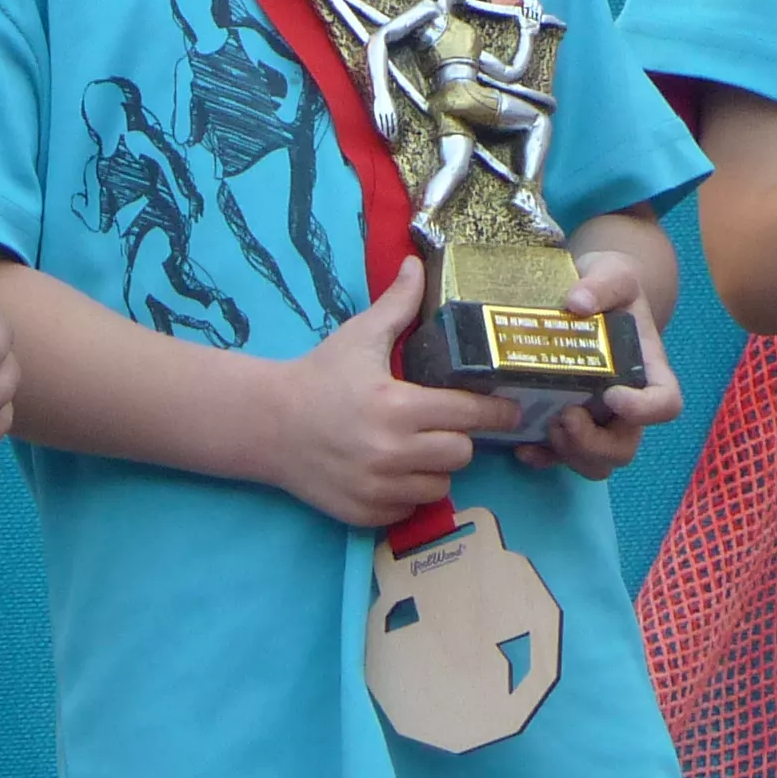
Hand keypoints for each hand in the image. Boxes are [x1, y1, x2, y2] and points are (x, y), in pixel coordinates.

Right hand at [264, 257, 521, 529]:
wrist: (267, 423)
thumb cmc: (319, 376)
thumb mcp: (359, 336)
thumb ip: (397, 304)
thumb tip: (418, 264)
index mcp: (397, 406)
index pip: (469, 414)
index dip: (495, 411)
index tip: (510, 410)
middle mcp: (391, 452)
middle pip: (461, 454)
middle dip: (457, 437)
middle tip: (441, 424)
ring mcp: (377, 488)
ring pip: (439, 486)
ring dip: (434, 468)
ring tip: (415, 448)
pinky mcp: (364, 513)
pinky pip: (409, 509)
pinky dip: (406, 493)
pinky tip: (391, 471)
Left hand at [519, 248, 684, 477]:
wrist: (585, 291)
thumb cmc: (608, 285)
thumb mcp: (612, 272)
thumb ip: (602, 283)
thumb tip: (578, 301)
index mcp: (648, 369)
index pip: (666, 404)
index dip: (644, 411)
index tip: (613, 394)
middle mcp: (626, 402)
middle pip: (626, 446)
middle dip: (596, 444)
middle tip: (566, 416)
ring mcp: (598, 417)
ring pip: (598, 461)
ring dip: (573, 455)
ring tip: (547, 426)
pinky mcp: (567, 422)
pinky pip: (563, 458)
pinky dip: (545, 459)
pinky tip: (524, 447)